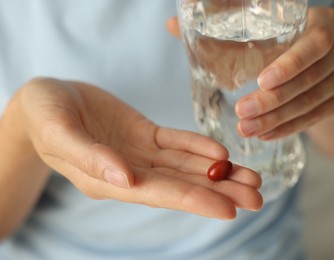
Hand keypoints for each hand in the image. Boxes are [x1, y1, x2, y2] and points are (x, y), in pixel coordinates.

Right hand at [16, 78, 261, 218]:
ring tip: (252, 178)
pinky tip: (222, 153)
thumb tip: (124, 180)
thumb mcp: (60, 134)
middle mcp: (131, 172)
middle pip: (182, 184)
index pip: (160, 194)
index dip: (195, 200)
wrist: (45, 100)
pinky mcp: (145, 135)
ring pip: (186, 166)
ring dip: (220, 172)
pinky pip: (176, 142)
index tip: (229, 209)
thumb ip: (90, 158)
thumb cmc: (45, 118)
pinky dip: (198, 147)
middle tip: (257, 198)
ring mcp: (140, 153)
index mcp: (111, 180)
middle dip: (220, 191)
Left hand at [235, 8, 333, 139]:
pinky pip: (316, 117)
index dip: (289, 65)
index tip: (260, 81)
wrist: (321, 64)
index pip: (315, 44)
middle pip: (310, 78)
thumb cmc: (286, 44)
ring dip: (276, 119)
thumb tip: (190, 37)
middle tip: (242, 113)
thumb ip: (238, 39)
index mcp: (326, 23)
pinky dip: (288, 127)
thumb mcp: (271, 35)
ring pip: (311, 102)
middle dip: (272, 100)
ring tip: (247, 128)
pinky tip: (266, 134)